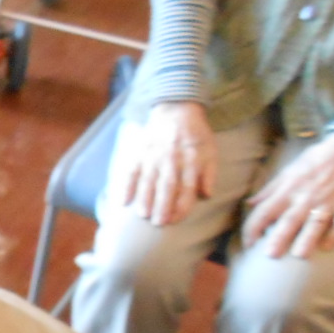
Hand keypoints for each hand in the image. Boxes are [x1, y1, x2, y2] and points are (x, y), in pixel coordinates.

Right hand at [119, 102, 217, 226]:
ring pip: (149, 180)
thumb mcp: (210, 151)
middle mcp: (172, 160)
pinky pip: (131, 170)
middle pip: (167, 186)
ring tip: (142, 214)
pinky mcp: (140, 152)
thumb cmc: (195, 134)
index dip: (181, 205)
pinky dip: (126, 185)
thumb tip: (206, 194)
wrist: (176, 109)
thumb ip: (209, 174)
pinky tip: (123, 200)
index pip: (187, 187)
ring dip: (145, 198)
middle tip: (158, 223)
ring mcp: (154, 156)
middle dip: (162, 205)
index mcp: (191, 161)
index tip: (175, 219)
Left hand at [242, 133, 333, 259]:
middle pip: (290, 219)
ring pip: (316, 222)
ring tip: (300, 255)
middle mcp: (306, 197)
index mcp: (288, 190)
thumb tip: (250, 203)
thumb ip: (270, 190)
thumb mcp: (289, 171)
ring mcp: (328, 201)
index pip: (265, 210)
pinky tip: (327, 246)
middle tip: (270, 255)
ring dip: (308, 238)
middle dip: (280, 236)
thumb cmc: (316, 160)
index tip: (248, 243)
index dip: (254, 227)